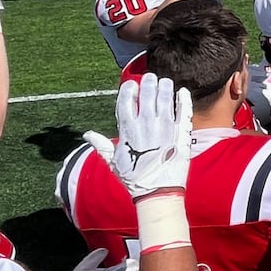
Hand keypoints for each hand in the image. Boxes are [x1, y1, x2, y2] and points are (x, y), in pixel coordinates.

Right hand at [85, 73, 192, 200]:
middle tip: (152, 78)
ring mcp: (165, 127)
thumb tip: (87, 135)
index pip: (126, 100)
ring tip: (165, 82)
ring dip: (165, 87)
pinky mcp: (181, 133)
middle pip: (147, 94)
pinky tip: (183, 92)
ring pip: (165, 98)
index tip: (133, 85)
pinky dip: (183, 99)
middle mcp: (146, 124)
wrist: (158, 192)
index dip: (129, 89)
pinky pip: (183, 111)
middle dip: (149, 83)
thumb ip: (101, 145)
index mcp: (128, 129)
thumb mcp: (112, 162)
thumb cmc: (134, 179)